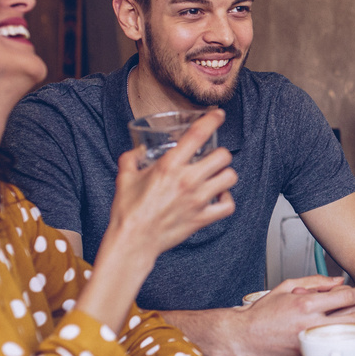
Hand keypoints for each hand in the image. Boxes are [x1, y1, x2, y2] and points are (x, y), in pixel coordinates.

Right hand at [111, 109, 237, 260]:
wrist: (133, 241)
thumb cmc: (128, 211)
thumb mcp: (124, 177)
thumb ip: (131, 158)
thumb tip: (138, 150)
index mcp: (169, 166)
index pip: (198, 134)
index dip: (212, 120)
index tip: (218, 114)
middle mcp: (187, 180)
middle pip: (223, 156)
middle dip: (220, 153)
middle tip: (213, 157)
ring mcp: (198, 200)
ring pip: (229, 178)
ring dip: (225, 174)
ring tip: (217, 176)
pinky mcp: (202, 218)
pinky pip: (228, 206)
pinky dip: (227, 200)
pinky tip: (219, 197)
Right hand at [234, 275, 354, 355]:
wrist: (243, 336)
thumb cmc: (263, 313)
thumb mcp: (286, 286)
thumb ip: (315, 281)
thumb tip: (338, 280)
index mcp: (306, 303)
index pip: (346, 297)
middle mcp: (310, 323)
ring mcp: (310, 343)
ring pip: (350, 337)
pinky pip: (335, 351)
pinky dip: (346, 345)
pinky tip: (349, 339)